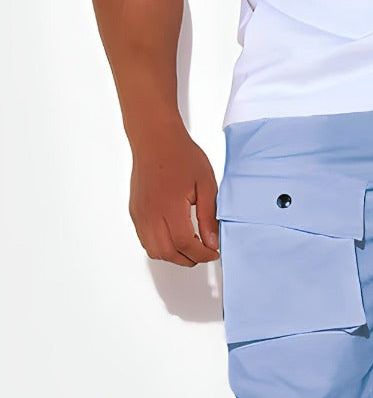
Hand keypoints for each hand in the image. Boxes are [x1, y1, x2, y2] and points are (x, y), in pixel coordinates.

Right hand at [129, 125, 219, 265]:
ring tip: (190, 246)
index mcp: (169, 205)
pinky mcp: (135, 212)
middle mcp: (150, 212)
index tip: (213, 252)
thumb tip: (212, 242)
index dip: (202, 254)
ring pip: (154, 250)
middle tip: (203, 253)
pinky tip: (174, 237)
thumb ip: (209, 216)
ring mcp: (140, 213)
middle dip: (189, 259)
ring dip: (173, 255)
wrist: (155, 139)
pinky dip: (161, 246)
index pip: (185, 244)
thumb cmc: (180, 155)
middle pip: (168, 252)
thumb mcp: (206, 184)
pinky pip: (145, 240)